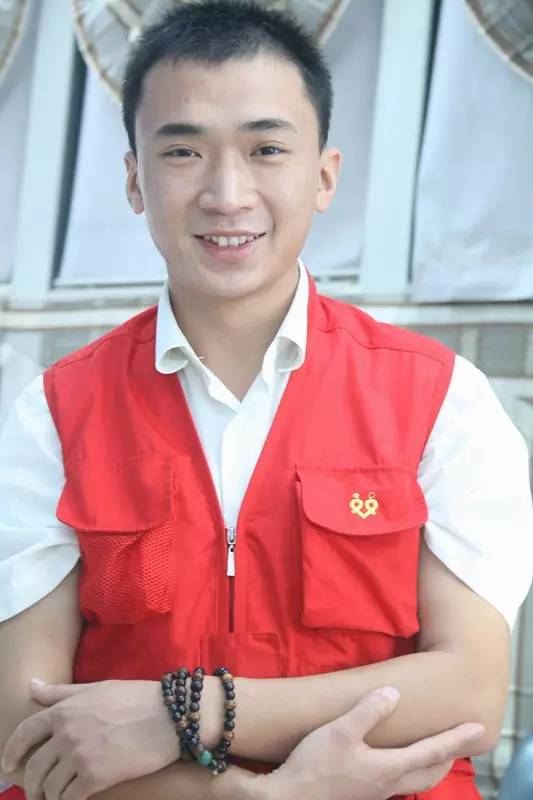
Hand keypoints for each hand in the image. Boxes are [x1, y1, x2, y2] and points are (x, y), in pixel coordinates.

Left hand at [0, 678, 179, 799]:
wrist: (168, 716)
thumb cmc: (135, 699)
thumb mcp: (95, 689)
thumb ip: (60, 692)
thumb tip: (31, 685)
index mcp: (65, 710)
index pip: (25, 733)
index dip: (11, 752)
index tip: (8, 766)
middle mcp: (67, 733)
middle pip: (34, 767)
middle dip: (31, 784)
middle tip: (36, 792)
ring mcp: (79, 756)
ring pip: (49, 787)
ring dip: (50, 796)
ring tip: (58, 796)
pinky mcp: (95, 778)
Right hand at [256, 686, 484, 799]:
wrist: (290, 796)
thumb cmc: (315, 764)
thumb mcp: (340, 731)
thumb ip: (368, 711)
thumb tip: (394, 693)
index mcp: (388, 768)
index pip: (431, 752)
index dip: (456, 739)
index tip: (478, 730)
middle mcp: (387, 785)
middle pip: (429, 774)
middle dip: (448, 757)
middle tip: (462, 742)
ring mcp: (374, 793)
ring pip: (414, 782)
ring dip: (430, 767)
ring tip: (435, 753)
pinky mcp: (361, 794)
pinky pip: (397, 784)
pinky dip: (409, 772)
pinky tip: (394, 764)